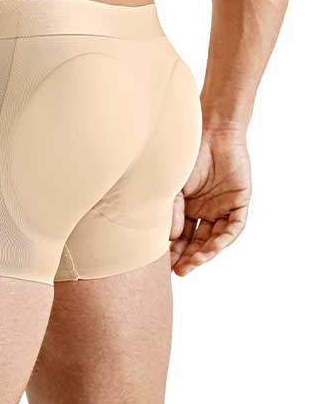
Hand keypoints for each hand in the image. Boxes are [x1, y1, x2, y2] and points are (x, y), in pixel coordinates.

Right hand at [170, 128, 250, 275]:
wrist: (212, 132)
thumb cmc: (187, 156)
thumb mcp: (173, 188)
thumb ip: (172, 213)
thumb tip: (170, 240)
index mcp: (186, 206)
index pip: (180, 235)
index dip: (173, 251)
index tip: (164, 265)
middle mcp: (204, 210)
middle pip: (197, 241)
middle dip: (188, 257)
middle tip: (180, 271)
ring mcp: (222, 207)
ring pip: (215, 237)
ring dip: (206, 252)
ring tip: (195, 263)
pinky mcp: (239, 202)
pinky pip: (234, 227)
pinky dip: (224, 239)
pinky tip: (213, 249)